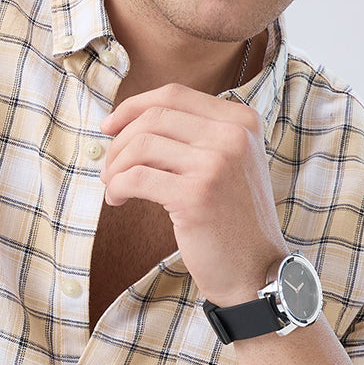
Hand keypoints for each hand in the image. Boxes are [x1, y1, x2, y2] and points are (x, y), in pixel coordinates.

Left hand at [100, 82, 286, 304]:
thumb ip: (193, 135)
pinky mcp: (196, 195)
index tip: (108, 126)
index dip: (133, 106)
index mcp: (242, 121)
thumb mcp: (225, 163)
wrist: (255, 270)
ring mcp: (217, 164)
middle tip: (110, 169)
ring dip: (116, 167)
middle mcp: (234, 136)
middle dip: (120, 142)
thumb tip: (125, 118)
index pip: (174, 94)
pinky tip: (118, 200)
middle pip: (153, 117)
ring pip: (141, 144)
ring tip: (114, 187)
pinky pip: (136, 177)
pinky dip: (117, 187)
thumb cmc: (231, 218)